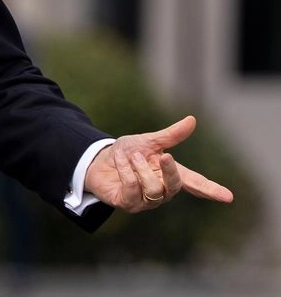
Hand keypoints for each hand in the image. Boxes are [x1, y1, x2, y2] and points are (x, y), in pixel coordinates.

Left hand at [84, 115, 233, 212]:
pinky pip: (132, 189)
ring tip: (132, 156)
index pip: (195, 183)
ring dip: (141, 168)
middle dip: (169, 170)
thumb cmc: (126, 152)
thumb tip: (192, 120)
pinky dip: (126, 171)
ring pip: (153, 189)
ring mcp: (145, 200)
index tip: (228, 196)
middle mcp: (161, 190)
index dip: (211, 190)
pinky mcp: (128, 204)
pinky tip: (120, 161)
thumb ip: (170, 135)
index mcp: (169, 174)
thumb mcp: (148, 141)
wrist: (96, 160)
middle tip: (163, 156)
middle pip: (174, 186)